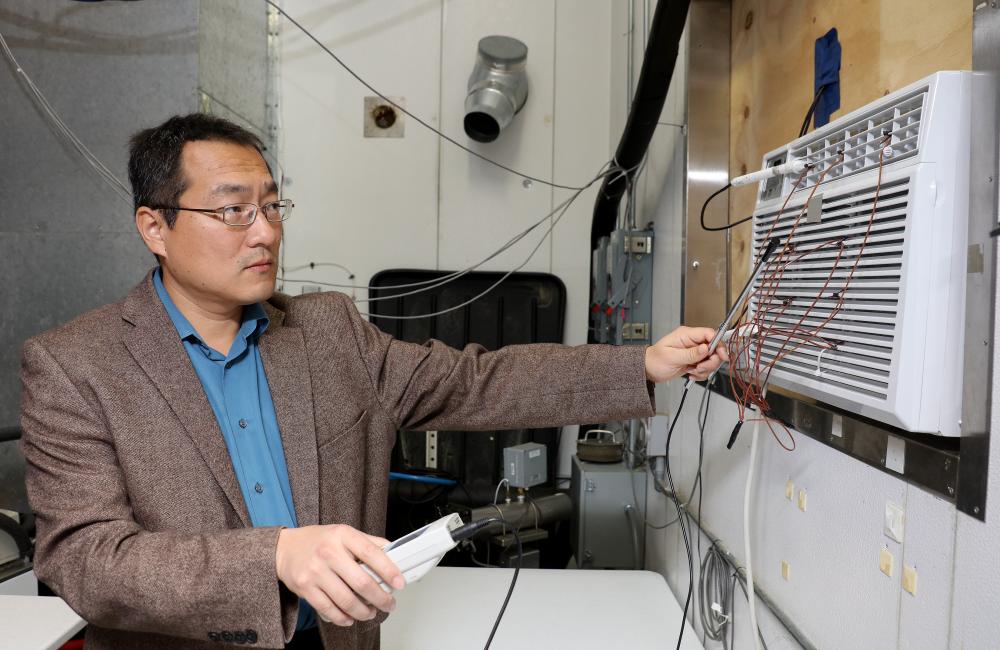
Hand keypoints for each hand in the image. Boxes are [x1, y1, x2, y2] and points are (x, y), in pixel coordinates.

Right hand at [275, 524, 403, 626]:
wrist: (284, 548)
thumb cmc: (318, 541)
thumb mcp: (344, 533)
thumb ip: (368, 542)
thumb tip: (394, 553)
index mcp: (343, 535)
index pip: (371, 553)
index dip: (389, 570)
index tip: (399, 583)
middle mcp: (328, 552)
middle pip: (361, 582)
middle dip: (380, 598)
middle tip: (389, 604)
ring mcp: (315, 571)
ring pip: (346, 600)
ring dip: (363, 612)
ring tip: (371, 612)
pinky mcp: (305, 588)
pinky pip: (328, 609)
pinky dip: (343, 618)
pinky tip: (351, 618)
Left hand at [644, 326, 728, 382]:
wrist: (649, 369)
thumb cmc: (655, 360)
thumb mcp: (672, 357)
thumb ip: (690, 353)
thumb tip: (706, 348)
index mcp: (686, 335)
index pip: (709, 334)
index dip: (718, 343)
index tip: (721, 355)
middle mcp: (692, 342)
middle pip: (714, 348)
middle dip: (711, 360)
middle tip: (700, 367)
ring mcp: (694, 352)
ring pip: (712, 359)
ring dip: (705, 368)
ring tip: (693, 371)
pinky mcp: (695, 361)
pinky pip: (706, 367)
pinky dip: (701, 373)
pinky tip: (691, 374)